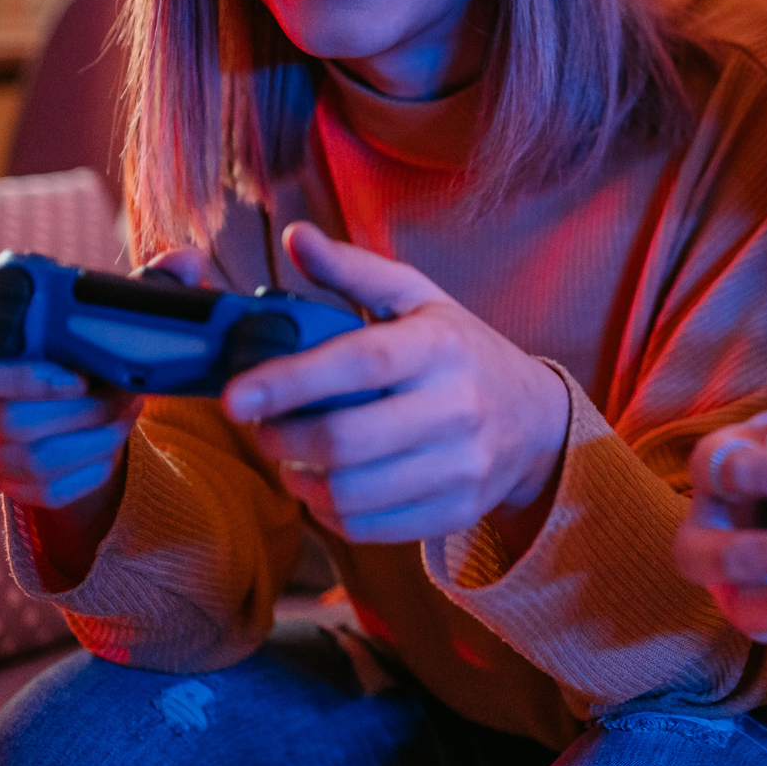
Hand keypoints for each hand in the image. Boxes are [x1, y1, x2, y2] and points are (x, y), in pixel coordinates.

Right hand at [0, 280, 151, 511]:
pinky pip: (37, 492)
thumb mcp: (89, 303)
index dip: (20, 379)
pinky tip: (112, 445)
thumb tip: (191, 262)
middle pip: (3, 422)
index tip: (78, 375)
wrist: (55, 380)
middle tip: (124, 394)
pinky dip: (86, 470)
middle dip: (79, 411)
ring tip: (127, 413)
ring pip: (25, 462)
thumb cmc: (65, 333)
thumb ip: (141, 283)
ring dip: (92, 440)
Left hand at [221, 222, 571, 548]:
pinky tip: (323, 486)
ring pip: (351, 493)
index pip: (358, 364)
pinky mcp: (455, 511)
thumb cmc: (459, 351)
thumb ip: (352, 270)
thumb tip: (294, 237)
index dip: (289, 381)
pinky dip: (329, 512)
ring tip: (289, 458)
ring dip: (299, 480)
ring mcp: (461, 466)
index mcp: (441, 345)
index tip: (232, 396)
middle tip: (258, 429)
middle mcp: (458, 406)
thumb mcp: (417, 298)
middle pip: (346, 440)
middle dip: (281, 439)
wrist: (534, 420)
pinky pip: (369, 528)